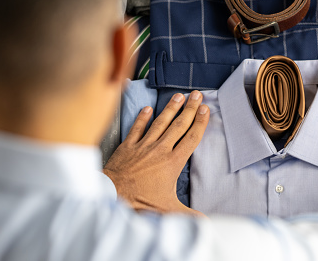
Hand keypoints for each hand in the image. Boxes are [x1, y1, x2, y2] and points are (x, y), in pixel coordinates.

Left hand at [103, 91, 209, 215]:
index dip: (200, 123)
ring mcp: (143, 146)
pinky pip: (137, 128)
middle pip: (179, 125)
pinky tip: (147, 108)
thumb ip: (189, 214)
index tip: (205, 110)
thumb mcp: (167, 210)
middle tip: (197, 94)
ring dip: (171, 108)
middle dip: (189, 108)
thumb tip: (207, 223)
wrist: (111, 195)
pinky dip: (142, 118)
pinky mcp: (128, 146)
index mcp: (172, 162)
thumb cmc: (139, 202)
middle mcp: (160, 150)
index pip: (191, 138)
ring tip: (179, 95)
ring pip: (160, 122)